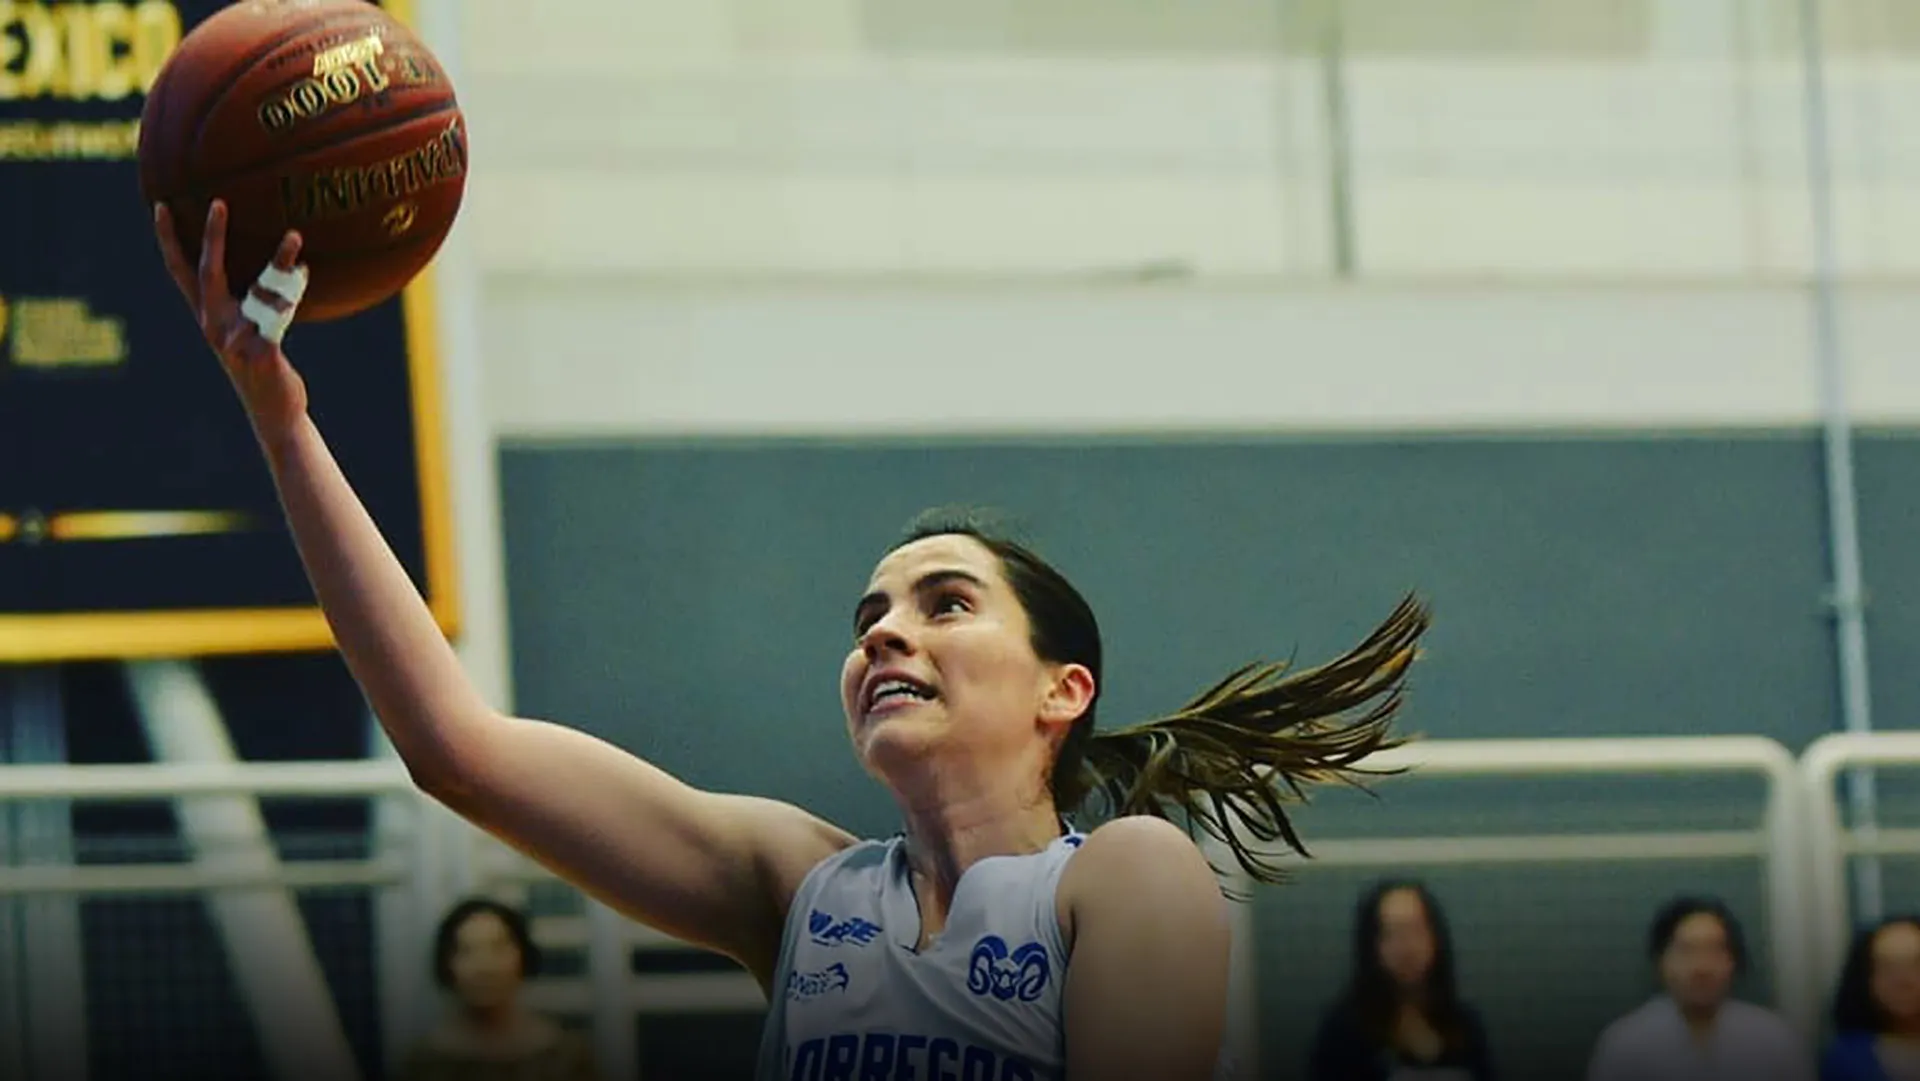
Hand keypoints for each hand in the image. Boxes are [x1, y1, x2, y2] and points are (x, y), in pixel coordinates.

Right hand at [154, 199, 309, 433]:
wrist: (275, 412)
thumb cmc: (264, 366)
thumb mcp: (253, 330)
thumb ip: (256, 301)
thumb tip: (286, 262)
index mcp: (208, 316)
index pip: (181, 271)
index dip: (169, 239)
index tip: (161, 204)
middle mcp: (214, 325)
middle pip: (207, 272)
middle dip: (211, 236)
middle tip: (217, 202)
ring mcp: (235, 340)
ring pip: (256, 291)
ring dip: (278, 262)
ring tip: (294, 235)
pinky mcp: (261, 352)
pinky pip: (279, 315)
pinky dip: (292, 291)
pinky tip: (305, 269)